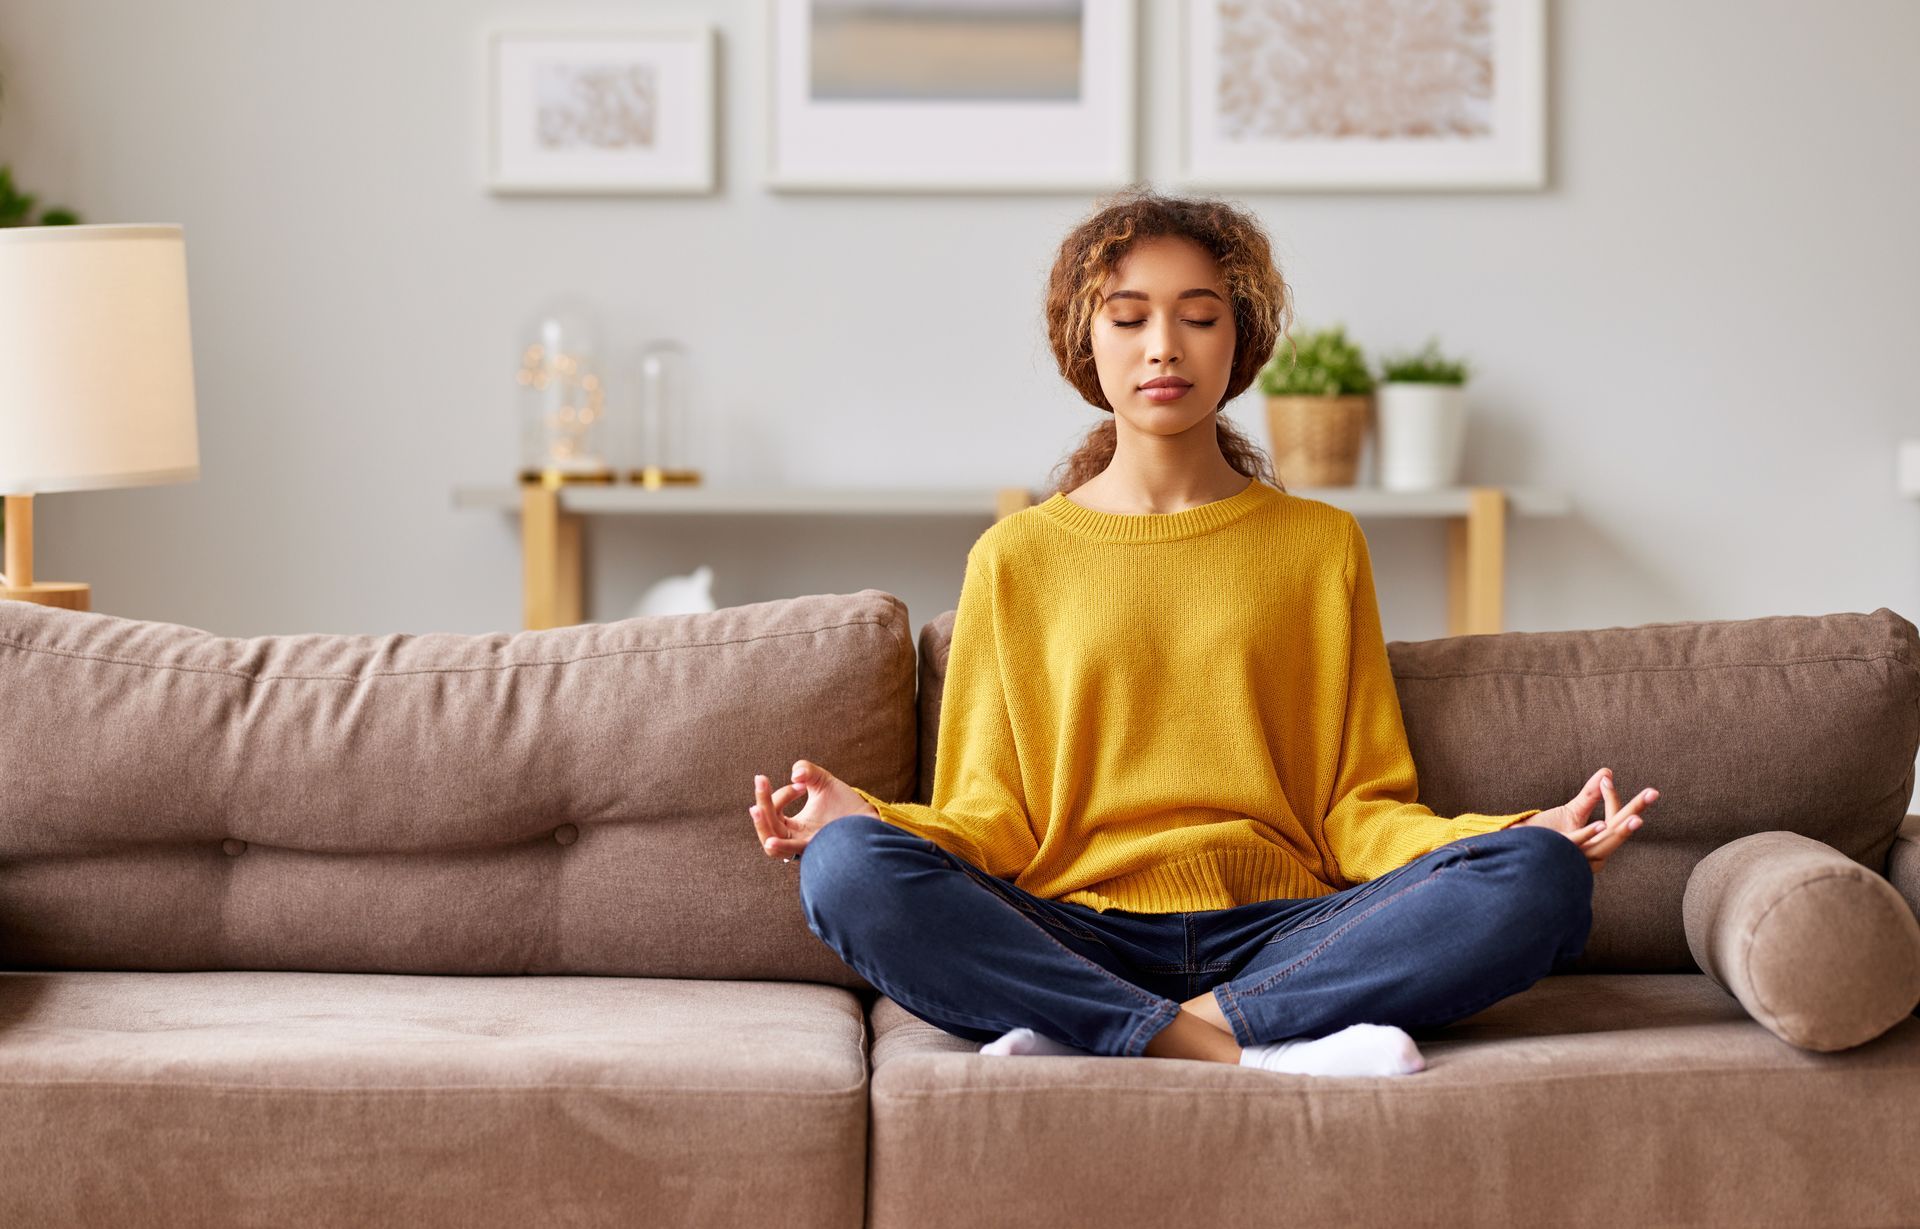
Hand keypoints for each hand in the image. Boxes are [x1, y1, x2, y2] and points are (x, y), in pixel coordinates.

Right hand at [748, 759, 879, 861]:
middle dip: (762, 803)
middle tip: (760, 779)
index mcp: (793, 827)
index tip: (800, 783)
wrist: (870, 818)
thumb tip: (795, 774)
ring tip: (756, 808)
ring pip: (774, 846)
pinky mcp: (820, 850)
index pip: (772, 814)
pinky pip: (796, 853)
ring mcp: (807, 846)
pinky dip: (782, 847)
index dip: (777, 794)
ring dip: (763, 826)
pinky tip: (772, 841)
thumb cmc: (845, 804)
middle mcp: (796, 839)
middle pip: (767, 829)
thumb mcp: (822, 781)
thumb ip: (807, 770)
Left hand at [1512, 766, 1658, 874]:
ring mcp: (1580, 854)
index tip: (1607, 776)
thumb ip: (1591, 795)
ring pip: (1606, 841)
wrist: (1521, 850)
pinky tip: (1602, 824)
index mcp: (1599, 841)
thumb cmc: (1546, 834)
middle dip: (1637, 810)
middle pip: (1620, 829)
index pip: (1615, 818)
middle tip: (1654, 792)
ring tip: (1636, 818)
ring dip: (1621, 829)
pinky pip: (1580, 844)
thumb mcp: (1573, 812)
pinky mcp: (1563, 853)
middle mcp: (1594, 851)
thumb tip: (1607, 772)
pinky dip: (1591, 834)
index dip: (1614, 798)